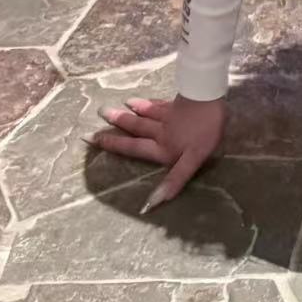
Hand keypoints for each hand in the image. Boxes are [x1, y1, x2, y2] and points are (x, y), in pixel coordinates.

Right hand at [88, 94, 225, 208]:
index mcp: (162, 147)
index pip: (133, 148)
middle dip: (116, 125)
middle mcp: (160, 131)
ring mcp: (168, 115)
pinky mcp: (177, 103)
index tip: (92, 140)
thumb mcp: (192, 160)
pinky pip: (158, 104)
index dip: (114, 145)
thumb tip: (152, 203)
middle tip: (97, 117)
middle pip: (135, 128)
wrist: (209, 98)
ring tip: (114, 108)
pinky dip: (148, 103)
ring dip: (129, 112)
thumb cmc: (204, 131)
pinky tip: (141, 100)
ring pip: (144, 114)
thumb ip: (174, 179)